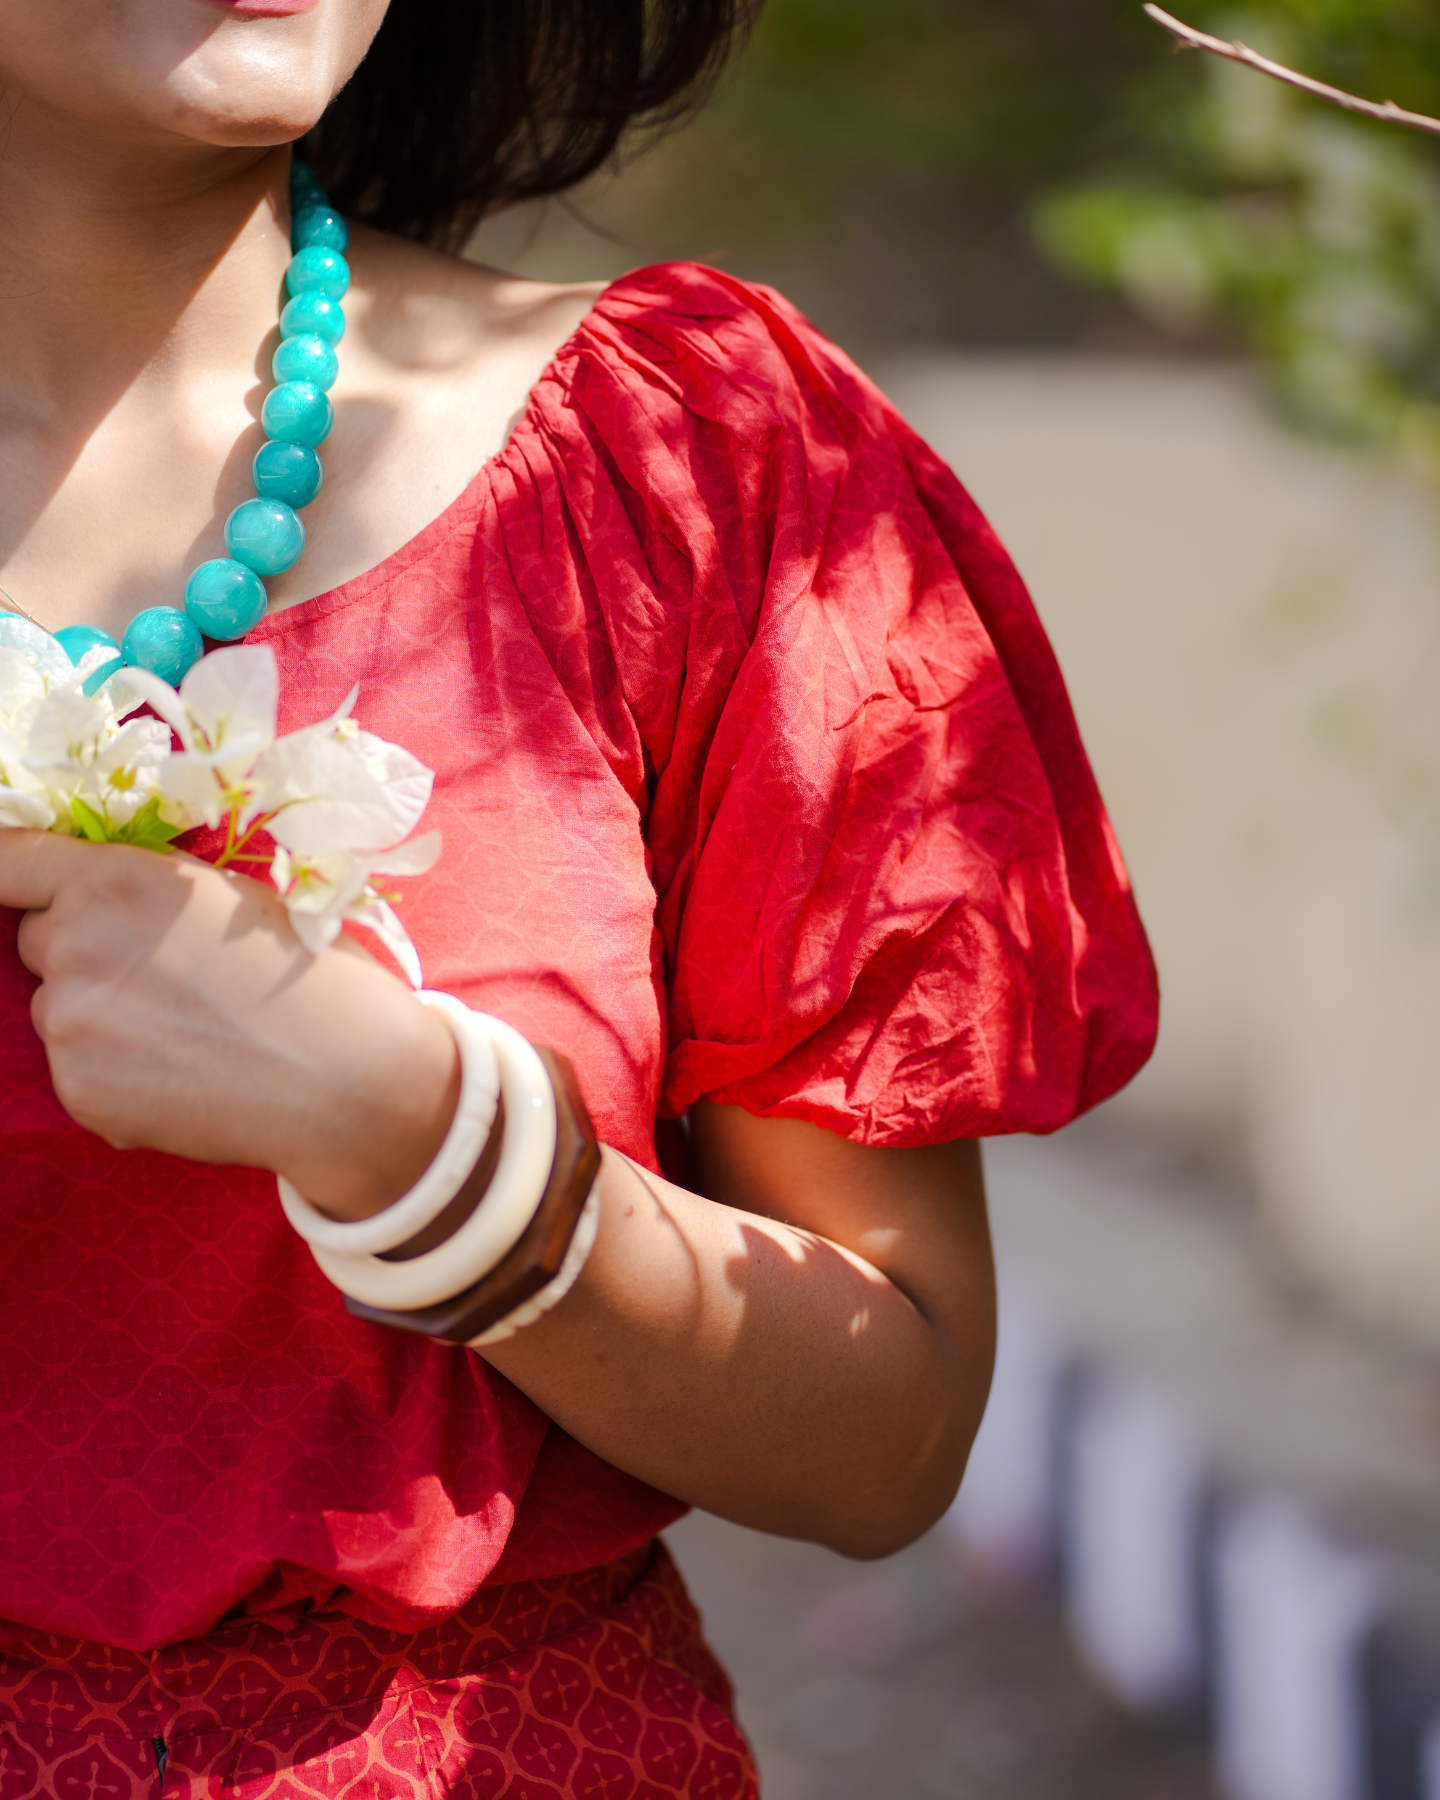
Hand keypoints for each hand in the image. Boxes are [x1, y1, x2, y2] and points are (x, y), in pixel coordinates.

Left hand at [0, 830, 458, 1217]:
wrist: (347, 1074)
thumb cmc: (309, 973)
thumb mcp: (230, 894)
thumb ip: (145, 887)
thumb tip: (92, 893)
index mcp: (117, 880)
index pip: (7, 858)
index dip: (2, 867)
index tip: (10, 882)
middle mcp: (76, 944)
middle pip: (39, 939)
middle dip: (84, 952)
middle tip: (168, 979)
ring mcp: (71, 1023)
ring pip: (61, 1010)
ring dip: (103, 1019)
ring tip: (190, 1036)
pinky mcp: (79, 1090)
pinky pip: (79, 1071)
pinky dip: (119, 1076)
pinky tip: (186, 1076)